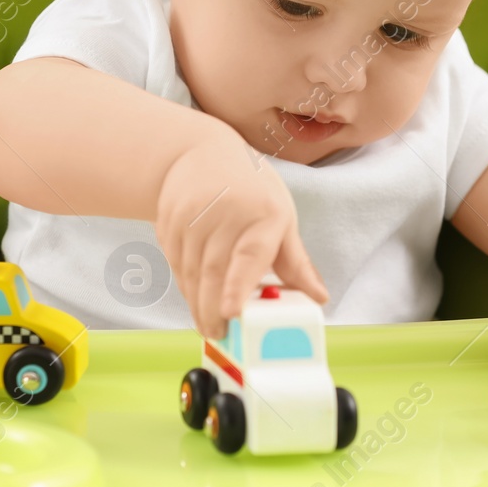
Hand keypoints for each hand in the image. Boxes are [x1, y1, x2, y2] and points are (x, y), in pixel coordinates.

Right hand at [155, 133, 328, 337]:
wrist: (199, 151)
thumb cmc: (250, 188)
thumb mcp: (281, 217)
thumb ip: (295, 262)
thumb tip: (319, 297)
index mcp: (264, 212)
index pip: (249, 254)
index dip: (239, 285)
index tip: (232, 312)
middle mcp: (226, 212)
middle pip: (214, 271)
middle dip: (214, 310)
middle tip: (220, 335)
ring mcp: (192, 215)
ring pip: (190, 272)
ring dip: (197, 303)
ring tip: (208, 326)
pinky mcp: (168, 221)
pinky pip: (175, 263)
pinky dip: (184, 285)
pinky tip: (194, 297)